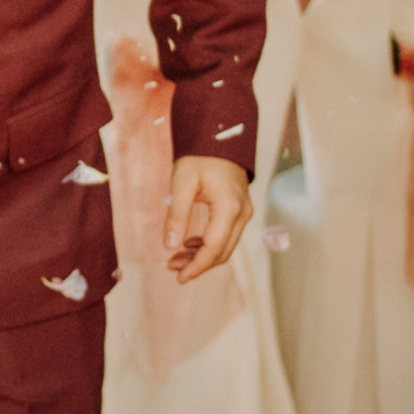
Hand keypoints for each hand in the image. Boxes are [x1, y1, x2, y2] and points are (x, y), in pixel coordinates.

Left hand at [164, 154, 252, 284]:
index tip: (179, 277)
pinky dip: (209, 244)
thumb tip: (169, 246)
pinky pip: (227, 235)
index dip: (196, 266)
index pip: (214, 248)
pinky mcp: (240, 210)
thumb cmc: (199, 157)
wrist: (219, 136)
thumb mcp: (181, 183)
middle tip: (172, 268)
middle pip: (222, 252)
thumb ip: (176, 215)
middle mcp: (242, 213)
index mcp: (229, 208)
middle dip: (198, 264)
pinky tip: (189, 243)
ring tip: (175, 258)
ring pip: (226, 246)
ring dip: (202, 256)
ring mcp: (244, 212)